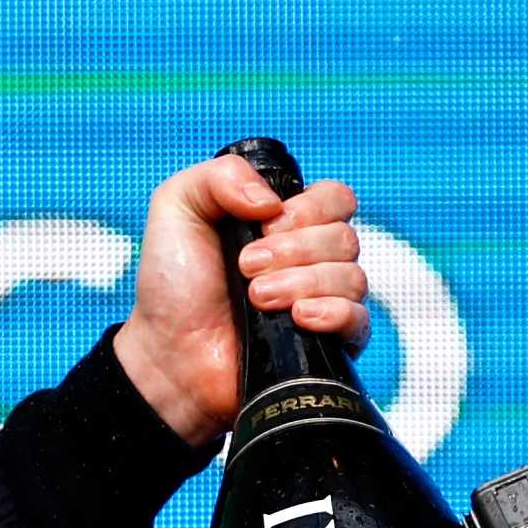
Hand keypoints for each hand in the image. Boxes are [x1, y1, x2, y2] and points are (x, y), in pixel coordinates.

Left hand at [117, 151, 371, 443]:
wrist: (168, 353)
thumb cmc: (173, 285)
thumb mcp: (177, 207)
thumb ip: (221, 175)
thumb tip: (273, 200)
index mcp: (287, 223)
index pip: (336, 199)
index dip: (309, 209)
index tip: (263, 227)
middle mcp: (311, 259)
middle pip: (345, 237)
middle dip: (293, 250)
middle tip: (246, 268)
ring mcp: (322, 302)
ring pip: (352, 277)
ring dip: (301, 284)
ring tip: (257, 299)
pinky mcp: (327, 344)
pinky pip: (359, 321)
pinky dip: (333, 314)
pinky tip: (298, 318)